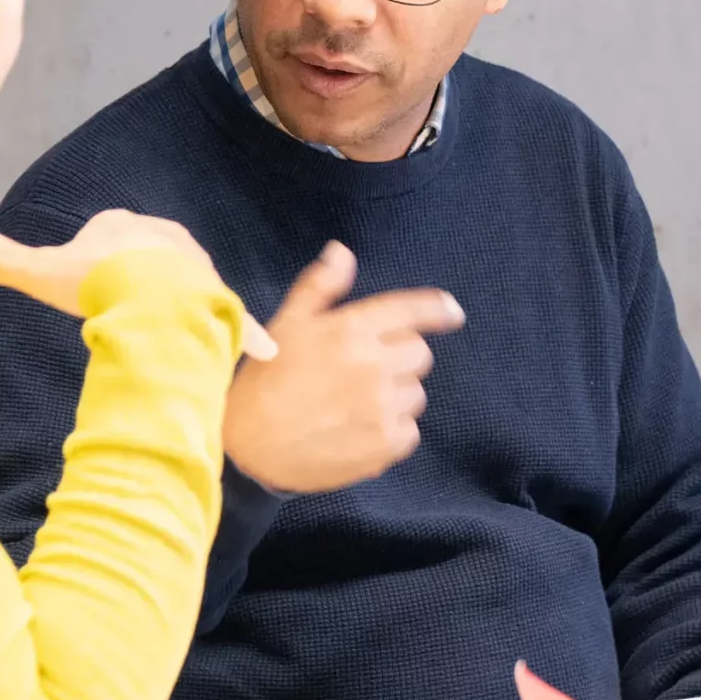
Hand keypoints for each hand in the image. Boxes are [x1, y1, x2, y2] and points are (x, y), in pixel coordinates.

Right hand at [0, 211, 277, 359]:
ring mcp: (198, 265)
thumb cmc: (98, 283)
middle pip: (147, 264)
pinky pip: (233, 318)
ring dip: (179, 307)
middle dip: (136, 286)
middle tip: (119, 317)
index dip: (95, 268)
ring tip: (162, 337)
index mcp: (123, 227)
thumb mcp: (43, 272)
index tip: (87, 290)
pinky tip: (265, 355)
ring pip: (186, 287)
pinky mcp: (221, 295)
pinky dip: (249, 337)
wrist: (153, 297)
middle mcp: (166, 238)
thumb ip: (1, 258)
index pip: (107, 243)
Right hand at [224, 242, 464, 492]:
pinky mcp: (385, 445)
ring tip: (357, 403)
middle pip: (420, 354)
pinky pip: (410, 430)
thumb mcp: (285, 324)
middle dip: (399, 357)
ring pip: (416, 392)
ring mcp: (382, 407)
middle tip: (365, 369)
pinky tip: (359, 430)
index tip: (452, 312)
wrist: (248, 448)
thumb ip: (319, 287)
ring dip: (396, 394)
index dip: (437, 309)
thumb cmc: (265, 380)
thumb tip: (342, 252)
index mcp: (351, 329)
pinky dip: (392, 430)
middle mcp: (374, 365)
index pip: (411, 311)